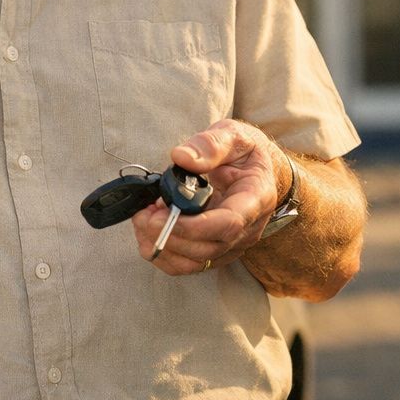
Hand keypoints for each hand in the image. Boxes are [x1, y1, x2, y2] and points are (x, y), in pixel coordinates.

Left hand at [130, 119, 286, 275]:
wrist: (256, 169)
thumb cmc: (244, 152)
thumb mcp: (232, 135)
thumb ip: (210, 145)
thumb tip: (181, 157)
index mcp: (256, 198)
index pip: (229, 224)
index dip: (193, 226)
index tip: (162, 213)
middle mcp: (248, 228)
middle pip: (208, 249)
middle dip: (169, 235)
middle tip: (144, 213)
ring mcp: (233, 244)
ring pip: (195, 263)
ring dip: (163, 246)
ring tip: (144, 218)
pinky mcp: (216, 251)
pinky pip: (188, 265)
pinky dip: (163, 253)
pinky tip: (150, 230)